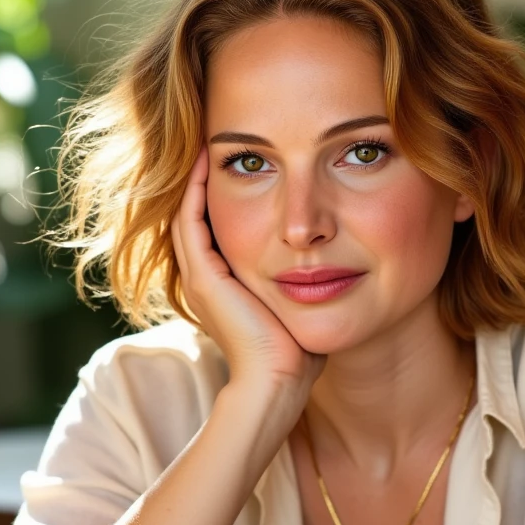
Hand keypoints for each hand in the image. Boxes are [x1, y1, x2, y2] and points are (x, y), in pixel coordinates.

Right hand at [170, 144, 325, 399]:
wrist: (280, 382)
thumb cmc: (299, 353)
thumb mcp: (301, 306)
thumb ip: (308, 285)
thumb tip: (337, 269)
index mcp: (224, 288)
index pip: (217, 230)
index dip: (225, 196)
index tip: (244, 164)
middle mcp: (206, 281)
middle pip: (196, 217)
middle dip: (205, 180)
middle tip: (216, 142)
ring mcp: (200, 279)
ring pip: (187, 213)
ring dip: (197, 178)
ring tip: (209, 142)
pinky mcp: (204, 278)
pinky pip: (191, 221)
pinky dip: (197, 190)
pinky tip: (209, 160)